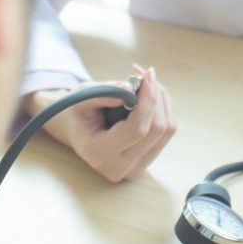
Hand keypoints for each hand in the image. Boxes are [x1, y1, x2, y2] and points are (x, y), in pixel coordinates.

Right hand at [25, 65, 176, 181]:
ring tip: (146, 83)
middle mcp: (119, 168)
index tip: (147, 75)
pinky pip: (166, 133)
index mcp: (99, 154)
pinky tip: (150, 97)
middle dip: (156, 97)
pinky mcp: (145, 161)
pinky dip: (163, 109)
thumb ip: (105, 93)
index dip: (147, 101)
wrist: (75, 130)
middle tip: (146, 74)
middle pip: (156, 130)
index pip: (137, 130)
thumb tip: (132, 88)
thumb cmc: (77, 112)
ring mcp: (135, 169)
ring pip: (166, 130)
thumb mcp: (82, 97)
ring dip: (162, 101)